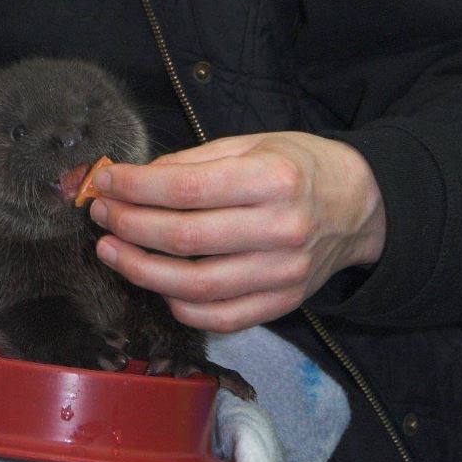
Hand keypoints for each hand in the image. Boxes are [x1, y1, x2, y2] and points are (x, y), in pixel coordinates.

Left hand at [88, 132, 385, 331]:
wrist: (361, 206)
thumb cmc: (299, 167)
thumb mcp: (252, 144)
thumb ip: (192, 161)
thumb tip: (133, 180)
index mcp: (274, 179)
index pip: (186, 189)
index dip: (135, 188)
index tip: (104, 182)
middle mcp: (281, 229)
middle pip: (185, 238)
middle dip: (129, 226)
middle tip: (100, 215)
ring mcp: (283, 274)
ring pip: (195, 286)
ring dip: (141, 270)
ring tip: (111, 250)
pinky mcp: (282, 303)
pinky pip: (219, 317)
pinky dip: (178, 305)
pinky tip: (155, 282)